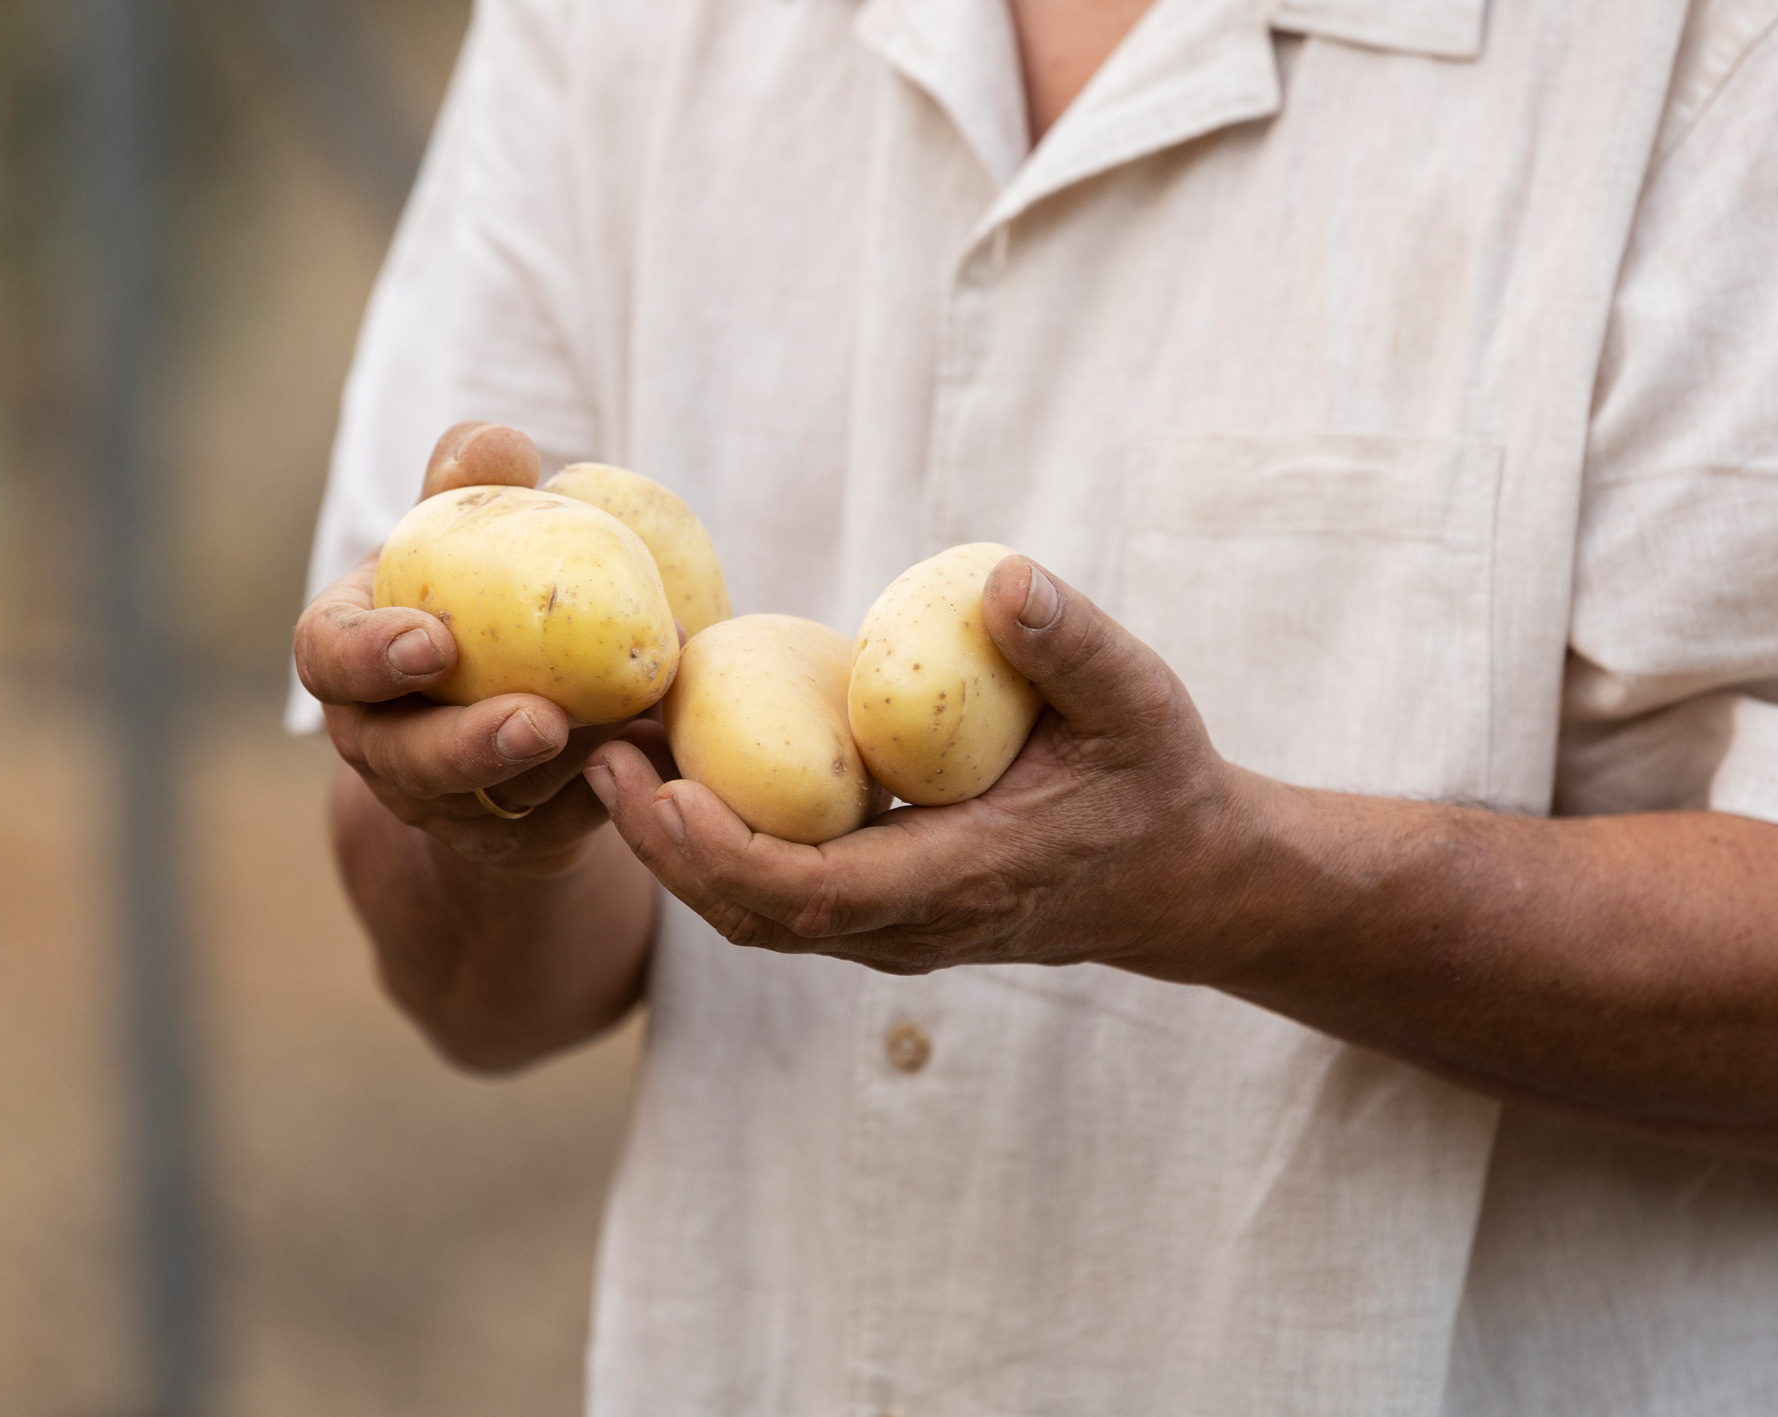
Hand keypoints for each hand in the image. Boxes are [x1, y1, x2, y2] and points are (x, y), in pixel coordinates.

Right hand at [295, 422, 667, 876]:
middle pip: (408, 760)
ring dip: (562, 767)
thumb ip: (472, 483)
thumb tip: (499, 446)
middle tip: (542, 718)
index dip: (370, 657)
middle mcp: (381, 739)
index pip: (329, 659)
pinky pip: (558, 829)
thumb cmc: (481, 588)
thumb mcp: (468, 531)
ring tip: (631, 721)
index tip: (432, 640)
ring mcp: (441, 802)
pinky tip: (659, 748)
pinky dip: (609, 789)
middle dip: (470, 746)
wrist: (513, 690)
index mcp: (350, 654)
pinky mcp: (512, 840)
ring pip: (493, 803)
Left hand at [582, 557, 1267, 975]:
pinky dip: (714, 848)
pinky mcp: (879, 916)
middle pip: (752, 915)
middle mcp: (912, 927)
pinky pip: (776, 899)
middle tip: (596, 752)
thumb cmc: (1157, 781)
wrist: (1181, 880)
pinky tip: (677, 774)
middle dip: (663, 846)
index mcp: (962, 879)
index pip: (812, 895)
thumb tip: (999, 580)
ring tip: (615, 758)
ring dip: (675, 850)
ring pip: (753, 916)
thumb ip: (1072, 645)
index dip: (720, 850)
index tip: (653, 784)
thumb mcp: (1139, 702)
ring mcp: (892, 932)